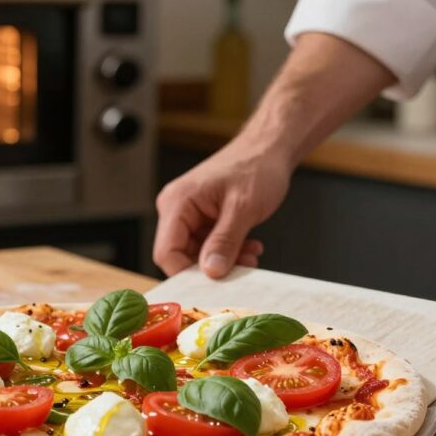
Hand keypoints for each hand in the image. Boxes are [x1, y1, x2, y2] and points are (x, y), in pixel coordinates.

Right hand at [153, 138, 291, 277]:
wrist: (268, 150)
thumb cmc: (256, 167)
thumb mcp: (243, 208)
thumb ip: (225, 241)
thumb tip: (211, 273)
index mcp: (177, 203)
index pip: (166, 252)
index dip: (187, 273)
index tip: (213, 285)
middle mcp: (176, 209)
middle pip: (181, 256)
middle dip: (211, 268)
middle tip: (242, 268)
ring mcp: (189, 214)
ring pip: (197, 254)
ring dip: (224, 260)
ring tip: (250, 255)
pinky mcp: (202, 219)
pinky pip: (208, 245)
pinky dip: (228, 251)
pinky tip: (248, 247)